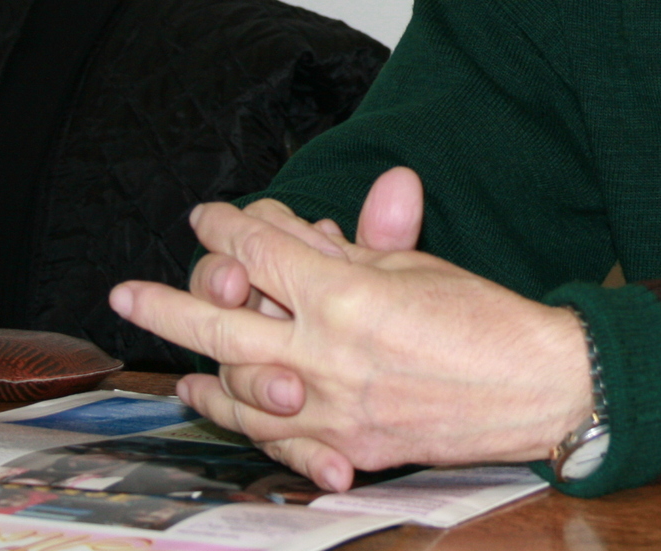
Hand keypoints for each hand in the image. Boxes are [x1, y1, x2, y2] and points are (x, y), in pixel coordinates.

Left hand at [110, 177, 591, 490]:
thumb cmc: (485, 316)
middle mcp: (326, 353)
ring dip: (194, 369)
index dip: (227, 228)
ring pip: (235, 391)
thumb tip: (299, 227)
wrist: (536, 385)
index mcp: (344, 293)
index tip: (207, 215)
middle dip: (167, 304)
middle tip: (124, 293)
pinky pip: (273, 439)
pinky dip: (238, 421)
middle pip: (221, 325)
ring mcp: (332, 407)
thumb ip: (349, 246)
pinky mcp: (349, 445)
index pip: (261, 252)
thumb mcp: (413, 265)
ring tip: (166, 355)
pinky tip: (217, 405)